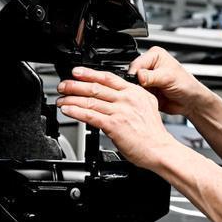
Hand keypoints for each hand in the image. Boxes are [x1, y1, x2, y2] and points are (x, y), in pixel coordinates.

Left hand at [57, 67, 181, 169]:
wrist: (160, 149)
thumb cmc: (153, 133)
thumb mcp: (147, 107)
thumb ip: (132, 99)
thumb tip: (117, 97)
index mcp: (134, 92)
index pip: (108, 77)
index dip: (89, 73)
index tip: (77, 72)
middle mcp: (127, 99)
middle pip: (96, 87)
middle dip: (75, 85)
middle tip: (63, 85)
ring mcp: (120, 111)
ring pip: (90, 101)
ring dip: (72, 99)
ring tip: (61, 100)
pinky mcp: (114, 125)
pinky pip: (90, 115)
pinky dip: (76, 112)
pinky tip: (68, 110)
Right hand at [128, 47, 207, 116]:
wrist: (190, 101)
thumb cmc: (186, 85)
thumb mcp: (168, 77)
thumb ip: (151, 76)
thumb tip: (138, 76)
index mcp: (155, 55)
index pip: (137, 63)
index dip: (135, 73)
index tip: (138, 82)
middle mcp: (149, 65)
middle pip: (132, 73)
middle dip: (136, 82)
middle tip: (143, 89)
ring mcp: (146, 78)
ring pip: (133, 84)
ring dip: (138, 90)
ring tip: (147, 94)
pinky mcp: (146, 89)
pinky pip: (136, 93)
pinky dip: (139, 96)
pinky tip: (147, 97)